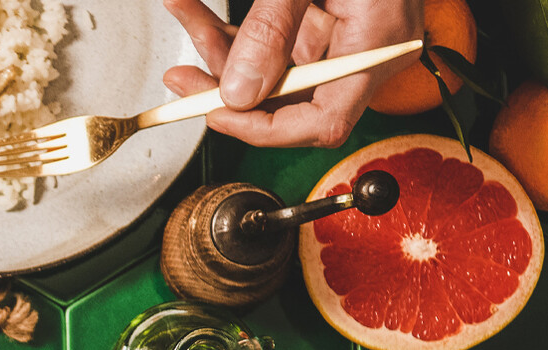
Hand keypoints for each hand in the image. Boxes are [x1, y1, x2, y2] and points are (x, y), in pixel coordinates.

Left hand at [162, 0, 420, 146]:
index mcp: (377, 45)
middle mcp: (365, 50)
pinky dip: (235, 28)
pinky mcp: (327, 22)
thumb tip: (238, 92)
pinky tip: (197, 8)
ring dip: (220, 47)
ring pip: (273, 67)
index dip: (264, 129)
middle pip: (289, 96)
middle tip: (181, 79)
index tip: (216, 113)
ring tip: (183, 14)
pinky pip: (277, 40)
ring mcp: (346, 37)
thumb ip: (272, 30)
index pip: (322, 121)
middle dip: (227, 85)